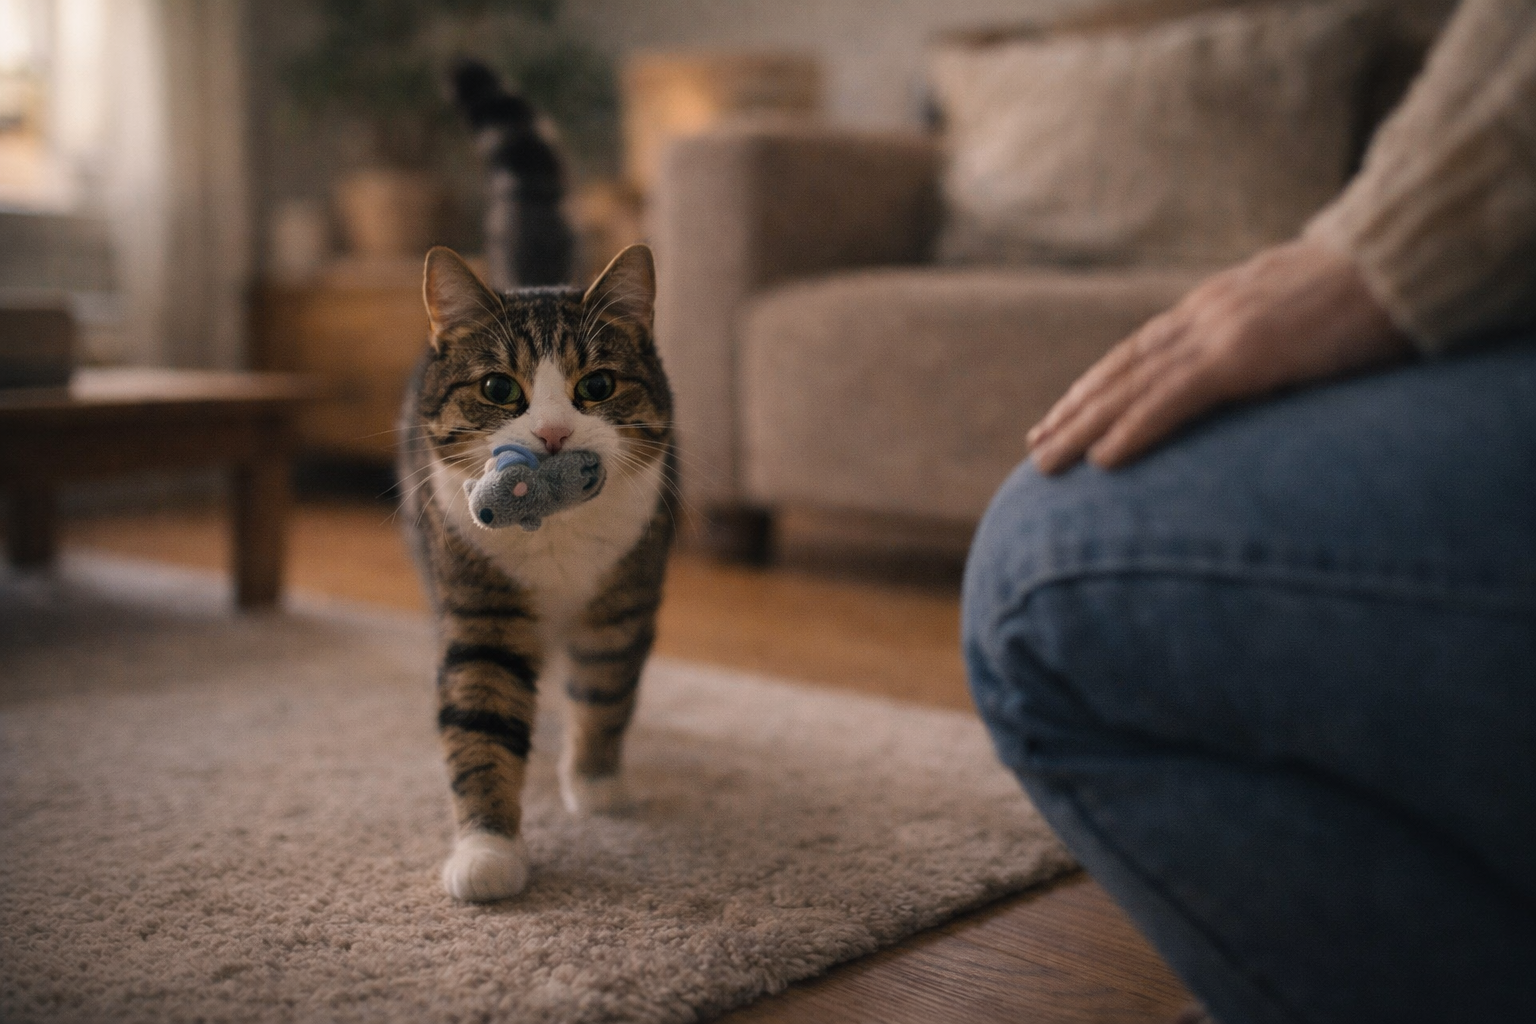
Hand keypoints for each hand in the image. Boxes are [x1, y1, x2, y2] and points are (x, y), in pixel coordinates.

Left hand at [1025, 240, 1413, 473]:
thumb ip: (1273, 329)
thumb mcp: (1307, 306)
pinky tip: (1101, 460)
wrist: (1410, 254)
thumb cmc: (1376, 286)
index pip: (1144, 349)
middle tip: (1035, 447)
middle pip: (1122, 368)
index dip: (1101, 382)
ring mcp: (1222, 332)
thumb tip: (1268, 356)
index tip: (1068, 411)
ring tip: (1044, 463)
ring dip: (1083, 426)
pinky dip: (1132, 429)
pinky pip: (1173, 399)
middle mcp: (1206, 315)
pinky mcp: (1245, 355)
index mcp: (1220, 304)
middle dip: (1075, 408)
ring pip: (1131, 387)